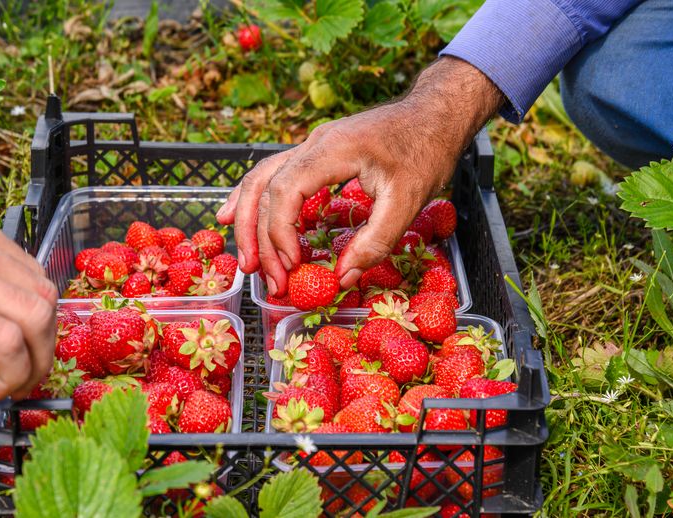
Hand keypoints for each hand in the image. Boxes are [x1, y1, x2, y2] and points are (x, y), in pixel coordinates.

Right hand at [0, 200, 57, 400]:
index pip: (31, 271)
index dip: (39, 315)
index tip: (29, 343)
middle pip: (43, 295)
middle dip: (46, 342)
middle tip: (30, 371)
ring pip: (35, 318)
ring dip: (37, 362)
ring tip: (15, 384)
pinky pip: (6, 342)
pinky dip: (15, 371)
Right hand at [216, 57, 502, 295]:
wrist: (436, 113)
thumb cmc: (426, 150)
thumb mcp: (409, 201)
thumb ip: (376, 241)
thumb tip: (344, 277)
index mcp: (331, 150)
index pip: (285, 192)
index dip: (280, 233)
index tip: (292, 266)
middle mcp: (313, 144)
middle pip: (264, 189)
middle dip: (258, 237)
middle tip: (264, 278)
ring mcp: (312, 146)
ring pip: (261, 180)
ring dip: (248, 221)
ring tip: (246, 260)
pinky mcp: (318, 154)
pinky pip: (273, 175)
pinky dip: (254, 199)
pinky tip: (236, 216)